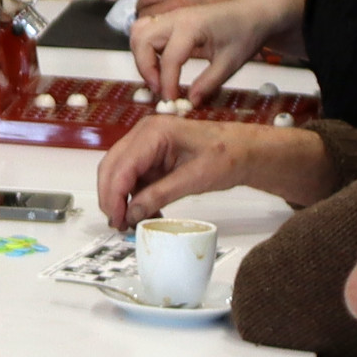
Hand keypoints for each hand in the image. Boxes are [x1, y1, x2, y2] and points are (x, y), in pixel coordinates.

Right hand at [97, 114, 329, 228]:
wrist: (245, 150)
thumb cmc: (228, 155)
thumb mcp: (195, 179)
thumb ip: (160, 195)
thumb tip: (132, 215)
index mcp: (154, 132)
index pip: (122, 167)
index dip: (114, 196)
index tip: (117, 220)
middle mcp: (144, 133)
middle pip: (111, 167)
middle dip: (111, 198)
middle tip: (118, 224)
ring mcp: (146, 143)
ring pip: (118, 173)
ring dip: (121, 199)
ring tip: (131, 223)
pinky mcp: (151, 155)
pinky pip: (132, 177)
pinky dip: (134, 196)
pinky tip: (144, 213)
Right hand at [128, 0, 296, 101]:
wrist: (251, 14)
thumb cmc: (244, 35)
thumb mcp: (231, 63)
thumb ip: (209, 83)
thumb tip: (190, 102)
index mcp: (193, 27)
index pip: (170, 58)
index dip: (167, 83)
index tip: (171, 101)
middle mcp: (176, 18)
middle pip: (142, 41)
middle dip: (145, 69)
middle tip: (160, 89)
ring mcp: (170, 17)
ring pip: (138, 33)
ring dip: (141, 58)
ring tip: (157, 78)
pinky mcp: (169, 20)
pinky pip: (144, 30)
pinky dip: (143, 48)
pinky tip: (157, 64)